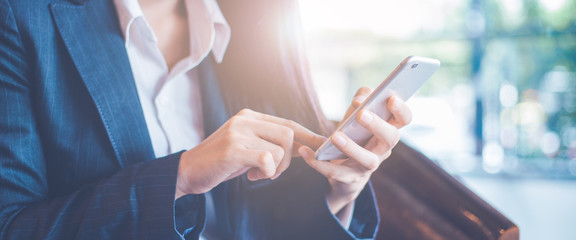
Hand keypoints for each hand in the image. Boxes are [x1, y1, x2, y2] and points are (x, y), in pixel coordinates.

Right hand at [175, 109, 324, 198]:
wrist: (187, 171)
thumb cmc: (220, 162)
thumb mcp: (247, 147)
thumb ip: (269, 143)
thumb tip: (302, 146)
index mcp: (249, 116)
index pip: (288, 123)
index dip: (308, 135)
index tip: (324, 145)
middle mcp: (245, 120)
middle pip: (289, 135)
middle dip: (289, 159)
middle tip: (273, 172)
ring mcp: (238, 133)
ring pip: (280, 149)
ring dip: (276, 169)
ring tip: (258, 174)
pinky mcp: (232, 149)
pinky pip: (267, 159)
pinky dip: (266, 172)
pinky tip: (251, 176)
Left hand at [298, 87, 411, 213]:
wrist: (344, 172)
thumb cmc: (354, 134)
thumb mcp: (357, 114)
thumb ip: (362, 98)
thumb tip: (361, 100)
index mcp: (388, 130)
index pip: (404, 120)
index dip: (402, 110)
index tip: (391, 99)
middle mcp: (383, 150)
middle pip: (391, 139)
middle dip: (378, 126)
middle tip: (362, 115)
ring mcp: (368, 167)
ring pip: (367, 160)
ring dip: (352, 148)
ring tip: (335, 136)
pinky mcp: (349, 179)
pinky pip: (334, 172)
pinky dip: (319, 163)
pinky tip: (305, 151)